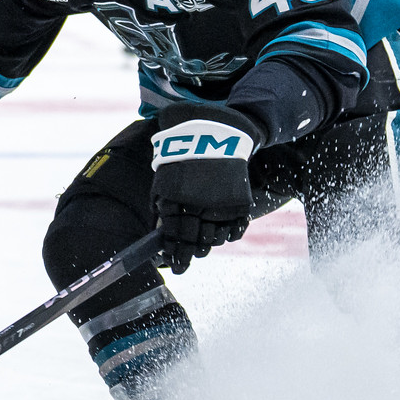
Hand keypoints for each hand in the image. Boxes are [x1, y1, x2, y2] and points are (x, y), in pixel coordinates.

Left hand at [148, 104, 262, 273]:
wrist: (213, 135)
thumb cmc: (182, 159)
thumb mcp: (164, 180)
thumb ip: (162, 207)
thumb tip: (160, 232)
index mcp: (175, 202)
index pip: (174, 236)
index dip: (174, 253)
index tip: (174, 263)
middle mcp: (198, 207)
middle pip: (194, 241)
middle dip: (189, 255)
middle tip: (185, 264)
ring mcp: (220, 205)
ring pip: (216, 238)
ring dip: (208, 246)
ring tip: (202, 250)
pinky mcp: (239, 202)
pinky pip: (236, 228)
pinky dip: (230, 236)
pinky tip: (222, 238)